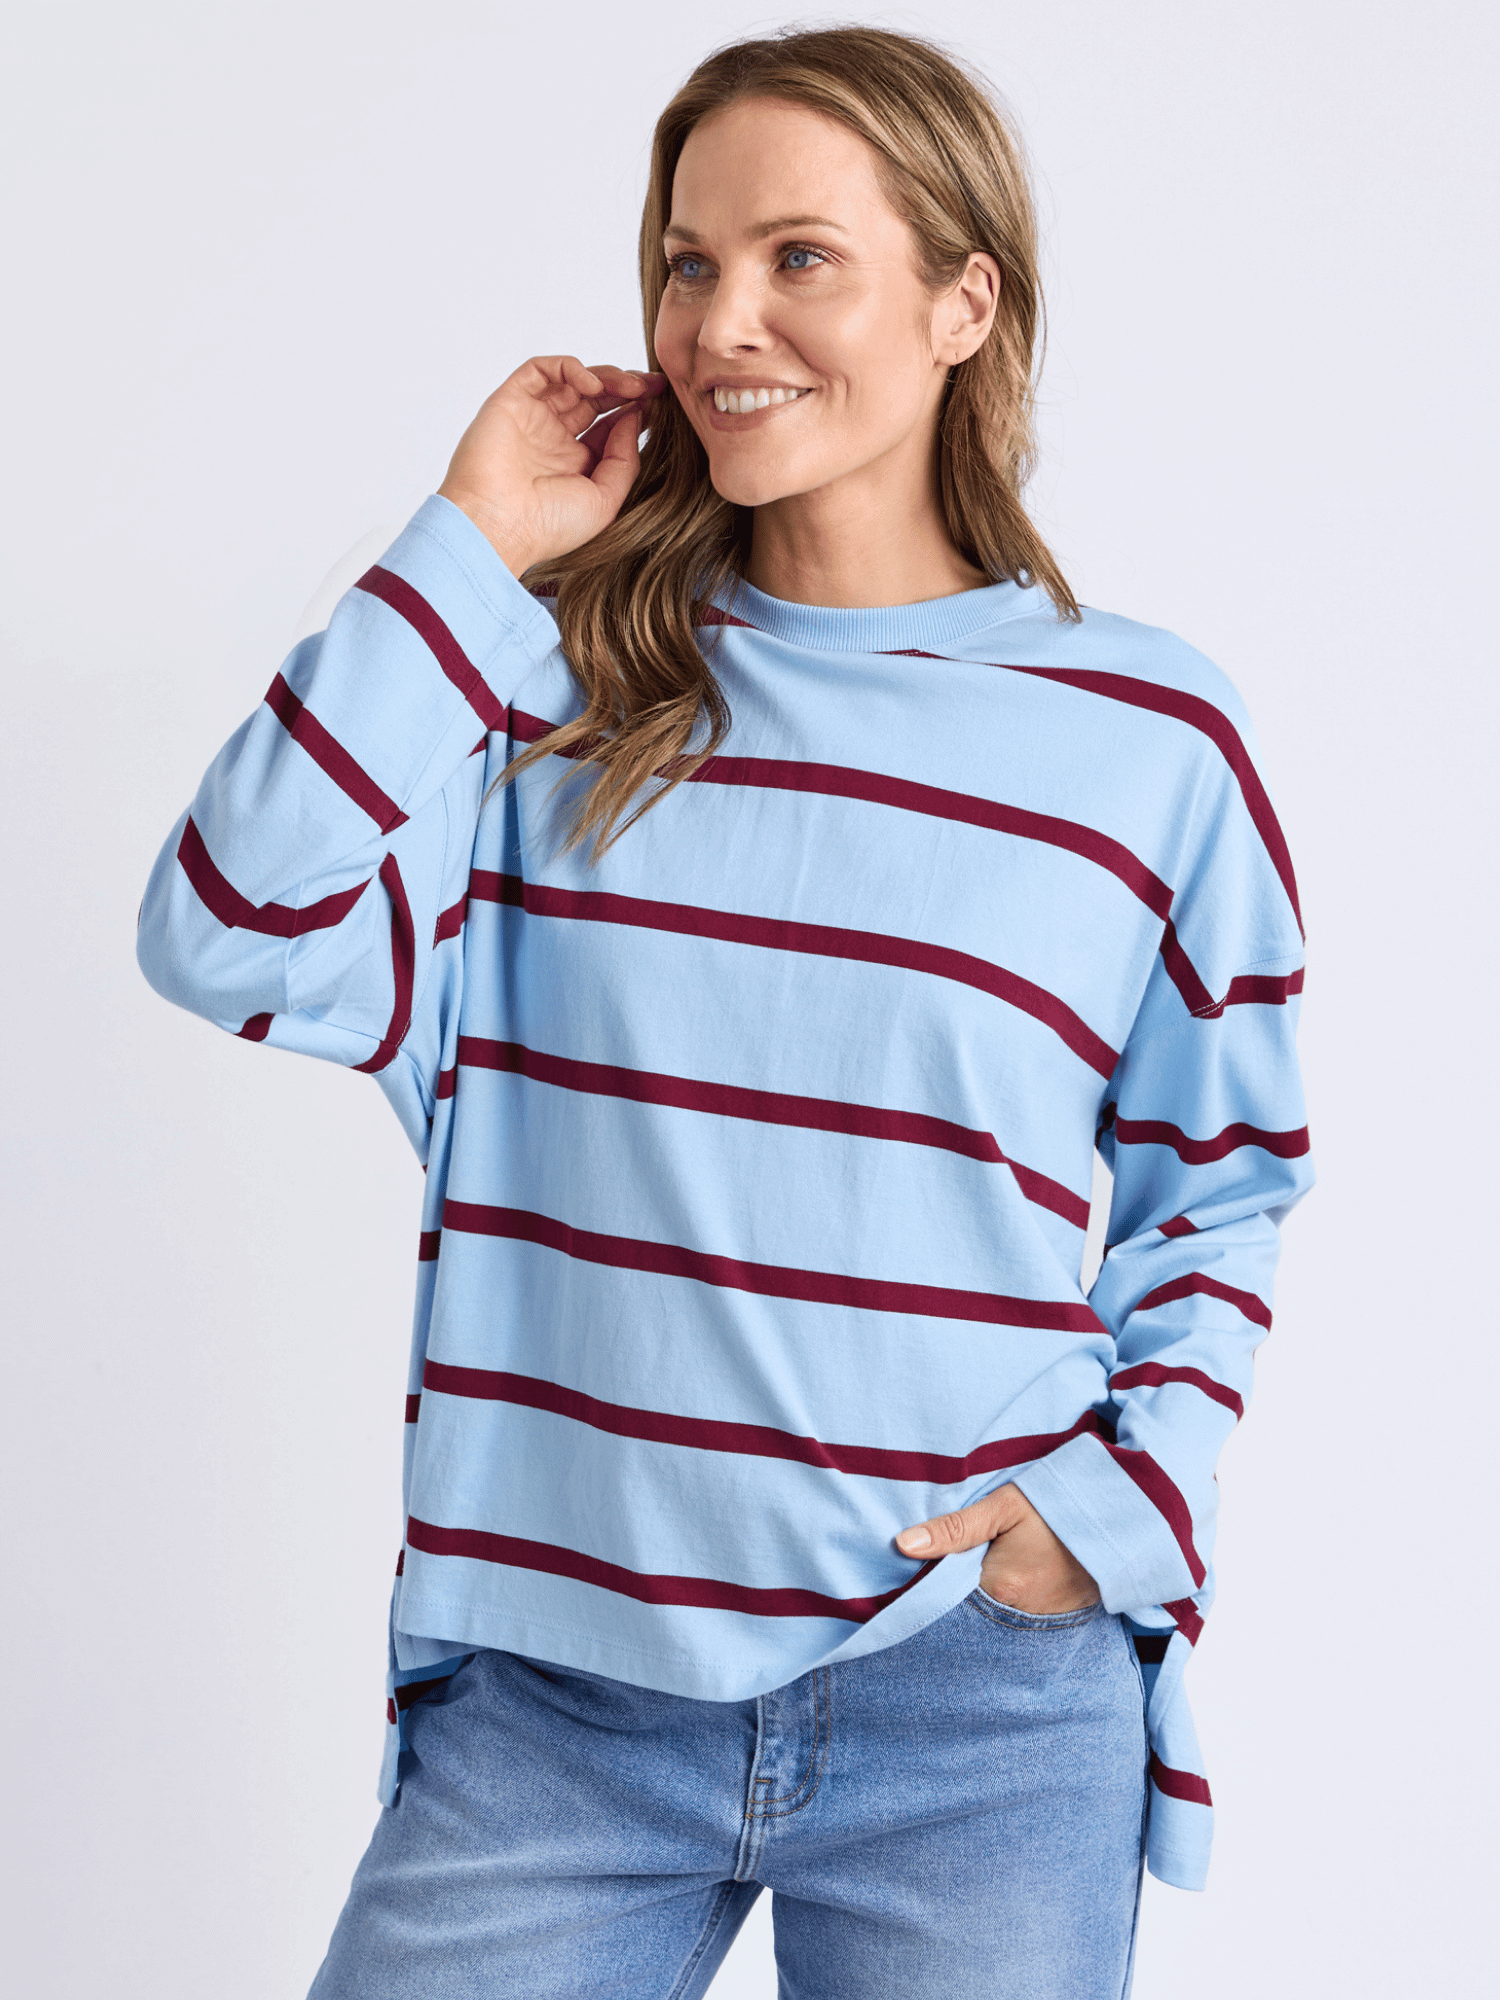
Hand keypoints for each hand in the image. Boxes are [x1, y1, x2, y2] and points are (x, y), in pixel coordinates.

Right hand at [437, 355, 667, 576]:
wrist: (497, 526)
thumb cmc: (547, 527)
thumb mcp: (605, 500)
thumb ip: (625, 460)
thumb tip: (635, 418)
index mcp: (575, 465)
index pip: (609, 426)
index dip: (636, 412)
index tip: (660, 405)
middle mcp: (553, 439)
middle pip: (595, 399)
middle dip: (626, 388)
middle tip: (653, 386)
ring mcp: (532, 419)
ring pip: (572, 380)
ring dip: (605, 377)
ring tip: (631, 387)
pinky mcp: (510, 401)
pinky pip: (540, 370)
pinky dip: (569, 368)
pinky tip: (592, 385)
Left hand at [896, 1484, 1099, 1614]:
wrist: (1119, 1522)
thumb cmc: (1058, 1508)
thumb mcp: (1005, 1507)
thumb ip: (954, 1528)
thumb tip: (903, 1545)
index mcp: (997, 1587)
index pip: (943, 1594)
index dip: (929, 1581)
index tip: (913, 1573)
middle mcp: (1015, 1615)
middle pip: (966, 1611)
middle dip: (952, 1595)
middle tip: (949, 1570)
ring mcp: (1038, 1623)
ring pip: (990, 1618)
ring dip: (978, 1603)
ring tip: (979, 1576)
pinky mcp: (1056, 1623)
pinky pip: (1016, 1622)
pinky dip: (1004, 1609)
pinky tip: (1004, 1588)